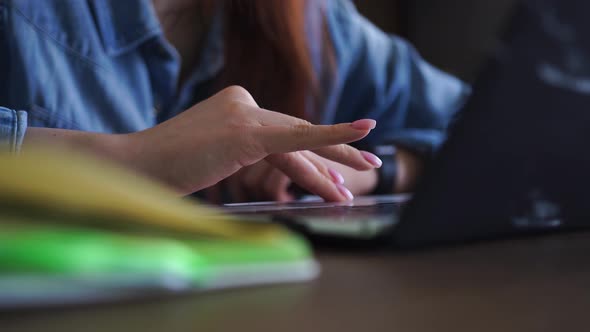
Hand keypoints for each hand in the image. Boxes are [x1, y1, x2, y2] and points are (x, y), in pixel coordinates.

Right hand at [124, 86, 379, 196]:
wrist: (135, 167)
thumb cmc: (167, 170)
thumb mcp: (213, 158)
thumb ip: (241, 155)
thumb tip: (273, 173)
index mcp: (236, 105)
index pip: (282, 134)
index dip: (310, 156)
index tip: (331, 174)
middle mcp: (244, 102)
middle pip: (297, 135)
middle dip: (332, 156)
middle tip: (366, 164)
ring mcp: (245, 114)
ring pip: (299, 144)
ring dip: (327, 170)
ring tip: (350, 191)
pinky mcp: (247, 131)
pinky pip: (297, 136)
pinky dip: (331, 137)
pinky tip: (360, 135)